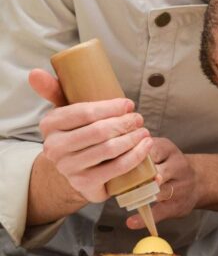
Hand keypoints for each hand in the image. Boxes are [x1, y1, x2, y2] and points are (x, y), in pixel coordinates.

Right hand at [29, 69, 152, 202]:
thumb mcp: (65, 112)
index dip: (110, 107)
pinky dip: (135, 156)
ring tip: (144, 131)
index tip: (129, 104)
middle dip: (124, 123)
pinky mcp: (85, 183)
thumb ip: (53, 90)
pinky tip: (146, 146)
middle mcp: (54, 148)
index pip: (83, 112)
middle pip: (98, 132)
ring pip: (109, 150)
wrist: (75, 169)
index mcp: (49, 124)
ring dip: (132, 139)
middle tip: (139, 118)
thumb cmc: (76, 133)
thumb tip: (34, 72)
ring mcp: (69, 168)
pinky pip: (116, 169)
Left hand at [126, 138, 201, 228]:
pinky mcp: (178, 205)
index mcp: (168, 149)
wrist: (199, 180)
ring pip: (159, 191)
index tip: (118, 164)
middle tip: (121, 182)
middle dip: (139, 178)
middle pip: (156, 171)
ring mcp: (180, 186)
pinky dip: (144, 219)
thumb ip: (140, 151)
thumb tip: (112, 156)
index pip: (149, 150)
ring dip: (140, 196)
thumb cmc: (170, 164)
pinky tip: (132, 221)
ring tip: (124, 199)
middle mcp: (177, 166)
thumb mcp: (159, 150)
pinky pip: (160, 212)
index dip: (133, 159)